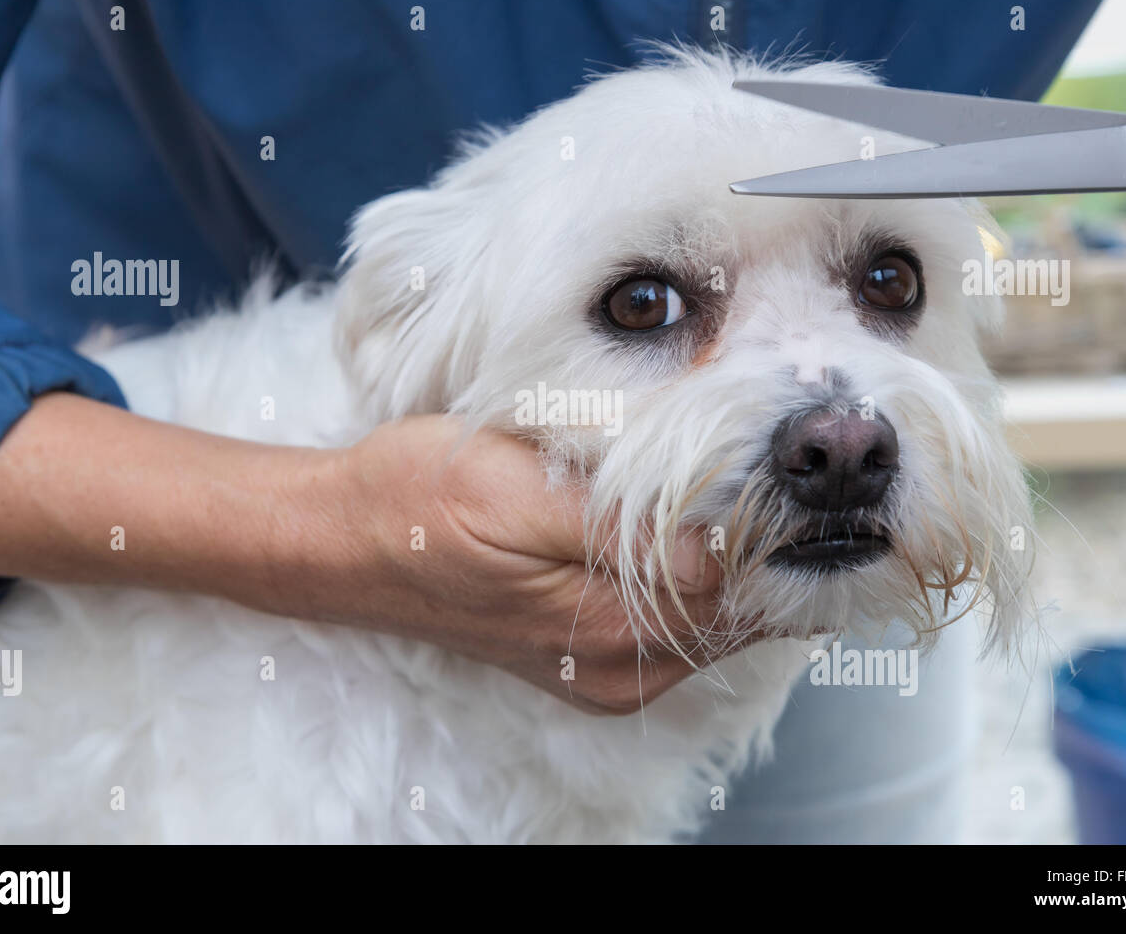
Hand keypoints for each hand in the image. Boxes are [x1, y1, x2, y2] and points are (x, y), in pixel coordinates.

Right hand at [267, 415, 735, 713]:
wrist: (347, 544)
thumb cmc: (419, 500)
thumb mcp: (510, 491)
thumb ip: (614, 528)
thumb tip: (716, 544)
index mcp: (609, 629)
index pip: (743, 586)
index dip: (769, 519)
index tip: (777, 456)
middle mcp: (624, 668)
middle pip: (743, 608)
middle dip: (763, 537)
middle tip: (766, 456)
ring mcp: (613, 670)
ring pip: (720, 616)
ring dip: (736, 554)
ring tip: (730, 478)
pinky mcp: (598, 657)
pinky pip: (684, 623)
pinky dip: (703, 574)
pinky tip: (689, 522)